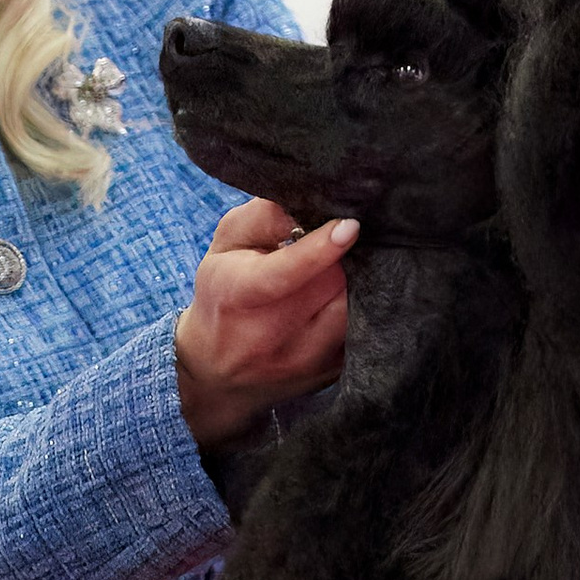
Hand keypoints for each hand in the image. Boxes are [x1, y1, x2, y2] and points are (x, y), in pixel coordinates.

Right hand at [172, 199, 355, 447]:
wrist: (216, 373)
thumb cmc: (224, 295)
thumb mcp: (226, 246)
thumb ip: (262, 217)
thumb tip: (308, 205)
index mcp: (236, 296)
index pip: (285, 273)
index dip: (321, 248)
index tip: (349, 226)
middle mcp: (267, 337)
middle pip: (333, 286)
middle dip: (341, 260)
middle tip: (336, 247)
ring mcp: (302, 362)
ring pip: (353, 310)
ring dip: (354, 285)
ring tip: (338, 274)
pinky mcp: (330, 374)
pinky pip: (362, 333)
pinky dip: (359, 311)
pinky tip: (340, 301)